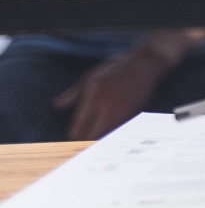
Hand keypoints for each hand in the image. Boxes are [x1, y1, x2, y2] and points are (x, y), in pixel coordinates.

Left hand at [54, 48, 173, 139]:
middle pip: (90, 137)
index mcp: (93, 99)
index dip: (72, 136)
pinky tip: (110, 134)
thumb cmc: (117, 68)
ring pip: (105, 138)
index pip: (77, 129)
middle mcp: (106, 109)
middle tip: (81, 143)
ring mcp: (121, 114)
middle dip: (84, 142)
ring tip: (95, 140)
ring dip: (99, 140)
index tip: (71, 138)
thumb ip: (73, 94)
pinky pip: (118, 132)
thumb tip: (56, 105)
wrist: (145, 64)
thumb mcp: (91, 77)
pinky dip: (112, 135)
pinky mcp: (132, 116)